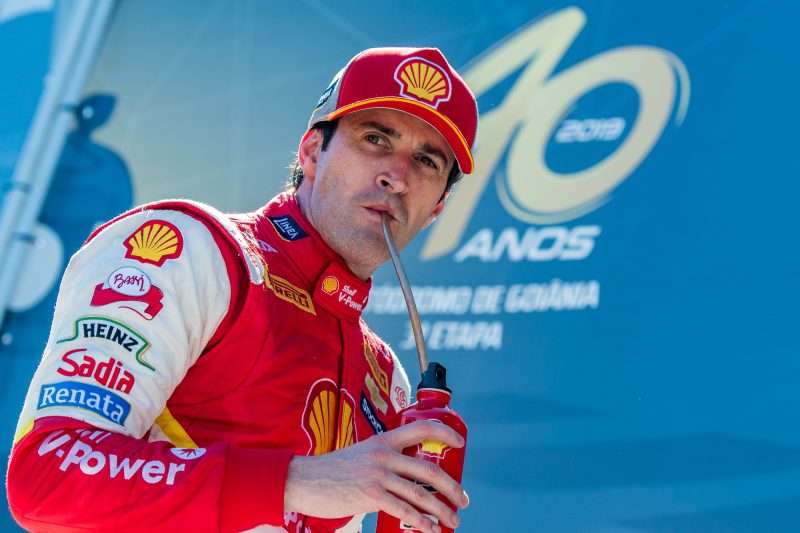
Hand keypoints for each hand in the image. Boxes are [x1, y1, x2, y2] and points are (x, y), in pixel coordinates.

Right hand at [283, 419, 468, 532]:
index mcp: (383, 440)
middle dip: (452, 487)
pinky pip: (404, 509)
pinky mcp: (370, 495)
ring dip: (442, 510)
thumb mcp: (361, 454)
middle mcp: (383, 455)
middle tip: (462, 499)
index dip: (444, 432)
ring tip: (453, 519)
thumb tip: (407, 477)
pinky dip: (422, 521)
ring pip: (421, 494)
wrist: (305, 480)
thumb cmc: (334, 471)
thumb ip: (383, 460)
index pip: (421, 427)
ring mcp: (377, 475)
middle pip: (429, 469)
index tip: (460, 443)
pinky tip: (431, 529)